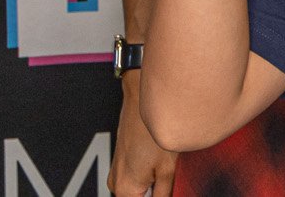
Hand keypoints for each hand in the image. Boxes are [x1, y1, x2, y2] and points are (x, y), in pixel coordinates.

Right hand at [109, 73, 176, 194]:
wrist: (140, 97)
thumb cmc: (152, 129)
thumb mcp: (167, 168)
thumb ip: (164, 194)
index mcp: (125, 190)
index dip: (158, 196)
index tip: (166, 189)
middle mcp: (115, 182)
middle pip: (139, 196)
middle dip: (155, 191)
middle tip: (169, 175)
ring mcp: (116, 168)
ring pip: (137, 186)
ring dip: (151, 182)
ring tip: (164, 163)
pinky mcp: (120, 157)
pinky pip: (133, 173)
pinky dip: (147, 170)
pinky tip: (159, 155)